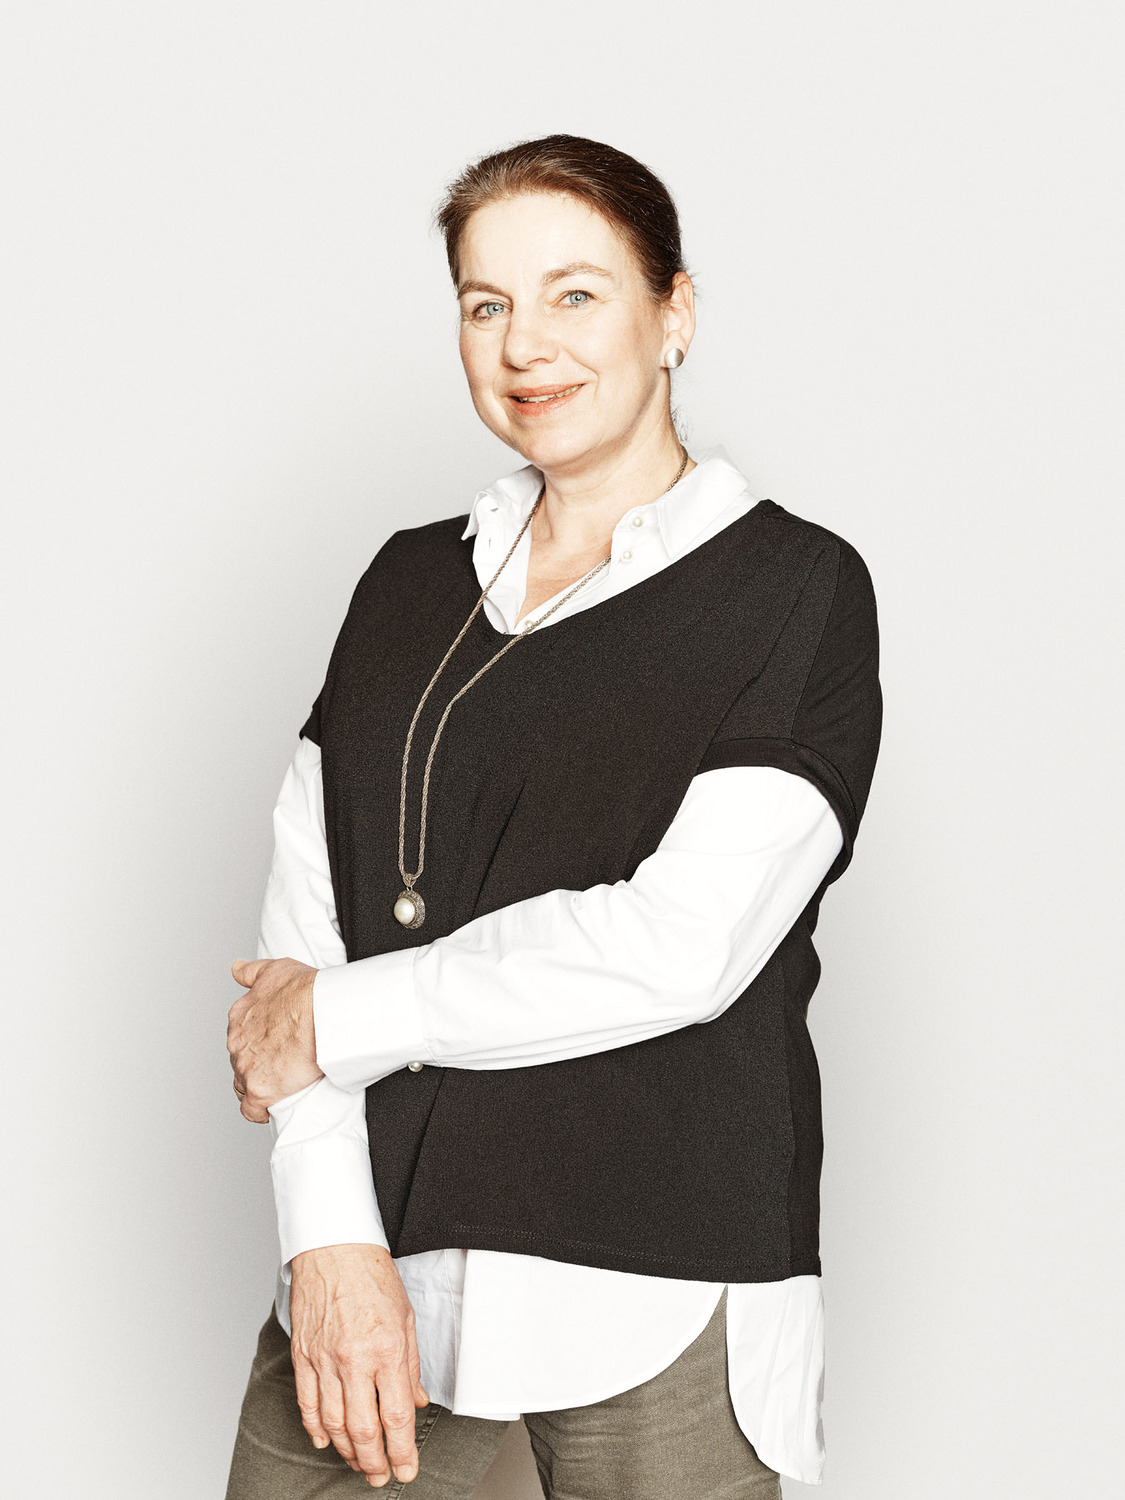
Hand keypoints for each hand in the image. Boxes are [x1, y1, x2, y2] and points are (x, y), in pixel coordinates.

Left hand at [227, 957, 323, 1122]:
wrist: (321, 1011)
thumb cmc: (305, 991)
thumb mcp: (274, 970)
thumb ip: (250, 971)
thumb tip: (236, 969)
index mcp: (240, 1018)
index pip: (239, 1037)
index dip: (255, 1043)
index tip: (273, 1044)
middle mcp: (237, 1044)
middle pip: (241, 1062)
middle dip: (257, 1064)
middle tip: (283, 1063)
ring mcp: (247, 1068)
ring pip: (244, 1085)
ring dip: (259, 1085)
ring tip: (283, 1083)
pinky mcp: (260, 1091)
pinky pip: (252, 1110)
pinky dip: (260, 1110)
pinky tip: (274, 1105)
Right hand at [289, 1243, 429, 1486]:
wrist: (335, 1247)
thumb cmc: (372, 1276)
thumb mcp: (407, 1318)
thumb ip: (411, 1366)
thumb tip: (416, 1401)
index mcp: (387, 1349)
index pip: (396, 1416)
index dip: (403, 1451)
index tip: (407, 1468)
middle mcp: (355, 1359)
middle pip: (364, 1429)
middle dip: (375, 1462)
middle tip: (381, 1476)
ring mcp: (325, 1359)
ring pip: (334, 1423)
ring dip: (348, 1451)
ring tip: (359, 1464)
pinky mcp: (303, 1355)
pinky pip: (308, 1403)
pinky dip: (316, 1427)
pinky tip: (327, 1440)